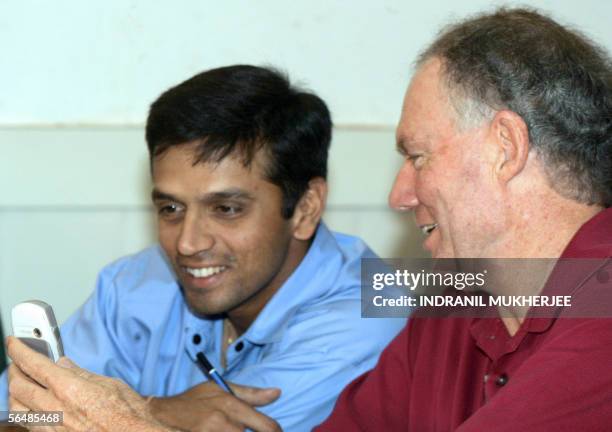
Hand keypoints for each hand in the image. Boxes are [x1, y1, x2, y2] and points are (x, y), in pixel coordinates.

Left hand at [6, 336, 171, 431]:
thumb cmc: (127, 416)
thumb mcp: (110, 385)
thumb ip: (82, 374)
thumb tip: (64, 364)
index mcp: (68, 388)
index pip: (32, 364)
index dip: (18, 350)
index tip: (13, 342)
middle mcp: (53, 408)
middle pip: (16, 385)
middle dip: (13, 370)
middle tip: (18, 362)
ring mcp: (50, 426)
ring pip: (15, 408)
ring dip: (15, 392)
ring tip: (22, 383)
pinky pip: (27, 423)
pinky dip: (24, 410)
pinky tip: (32, 406)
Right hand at [150, 381, 281, 431]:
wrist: (158, 416)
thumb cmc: (191, 402)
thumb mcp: (218, 390)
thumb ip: (250, 394)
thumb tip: (277, 393)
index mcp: (230, 405)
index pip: (267, 427)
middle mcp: (223, 423)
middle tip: (243, 428)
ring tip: (226, 427)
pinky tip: (219, 431)